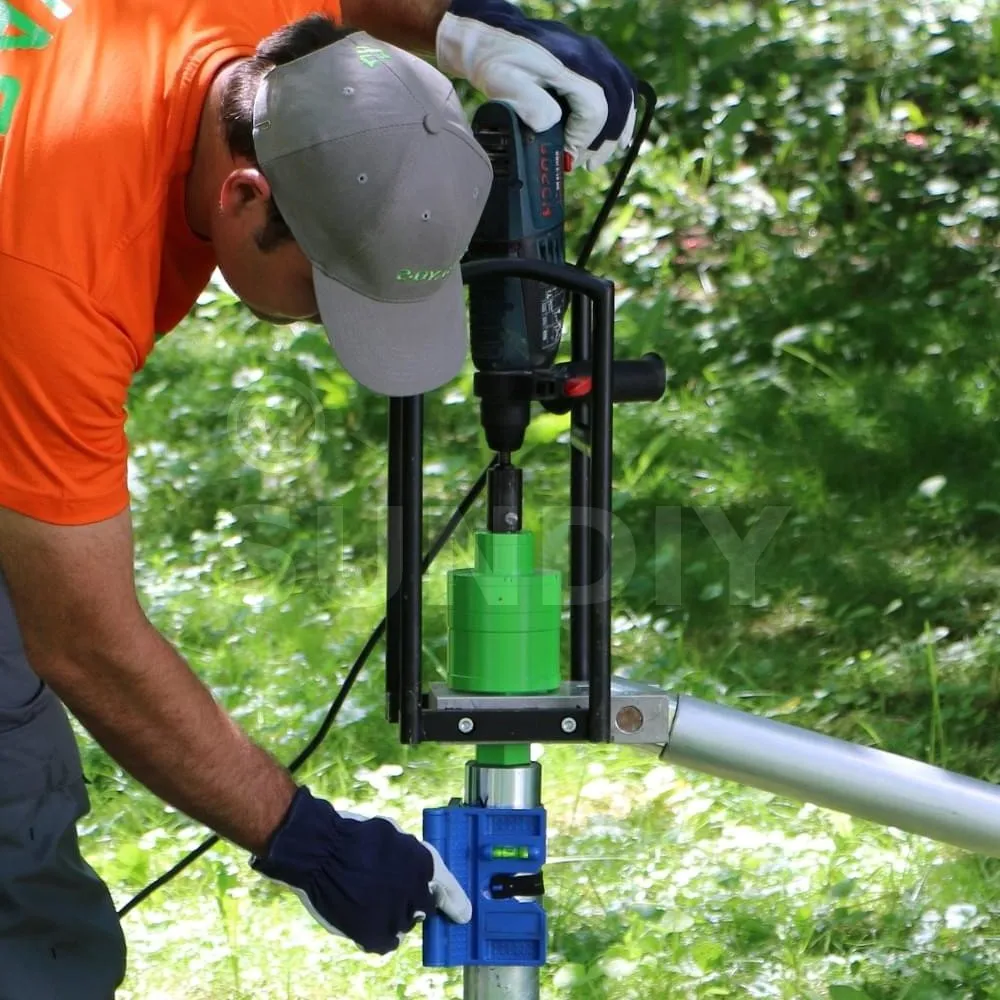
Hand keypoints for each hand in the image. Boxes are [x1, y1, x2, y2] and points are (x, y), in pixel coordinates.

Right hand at [250, 786, 471, 953]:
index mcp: (424, 863)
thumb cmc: (355, 836)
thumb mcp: (394, 835)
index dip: (456, 903)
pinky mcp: (375, 935)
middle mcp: (416, 891)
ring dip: (393, 917)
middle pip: (425, 909)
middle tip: (396, 896)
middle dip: (415, 904)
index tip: (464, 915)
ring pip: (404, 925)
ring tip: (371, 899)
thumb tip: (422, 875)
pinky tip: (366, 920)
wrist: (322, 850)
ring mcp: (396, 915)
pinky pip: (386, 943)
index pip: (449, 890)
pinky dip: (378, 935)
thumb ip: (411, 857)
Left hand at [435, 0, 636, 169]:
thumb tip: (552, 126)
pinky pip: (621, 86)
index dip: (584, 141)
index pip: (595, 110)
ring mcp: (595, 54)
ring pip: (623, 96)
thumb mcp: (505, 84)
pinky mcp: (593, 59)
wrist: (493, 36)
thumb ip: (530, 105)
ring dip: (616, 130)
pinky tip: (617, 136)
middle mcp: (589, 56)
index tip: (568, 158)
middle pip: (615, 105)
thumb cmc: (497, 62)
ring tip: (601, 156)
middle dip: (602, 142)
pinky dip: (622, 112)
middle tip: (585, 165)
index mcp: (571, 64)